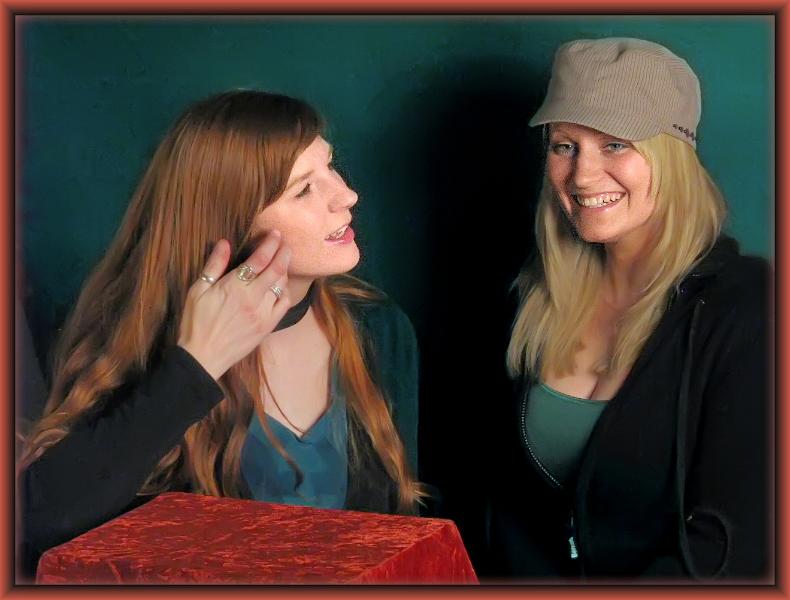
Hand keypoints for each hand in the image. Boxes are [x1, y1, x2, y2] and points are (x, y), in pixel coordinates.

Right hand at [177, 231, 291, 379]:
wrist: (203, 356)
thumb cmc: (196, 322)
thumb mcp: (198, 290)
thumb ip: (214, 265)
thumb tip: (225, 243)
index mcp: (235, 286)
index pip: (260, 260)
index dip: (270, 244)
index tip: (276, 234)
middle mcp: (253, 298)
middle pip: (277, 270)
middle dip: (283, 253)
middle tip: (285, 244)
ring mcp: (263, 313)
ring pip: (282, 286)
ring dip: (284, 271)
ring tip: (282, 262)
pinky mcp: (268, 326)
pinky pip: (284, 304)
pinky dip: (285, 292)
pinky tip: (280, 287)